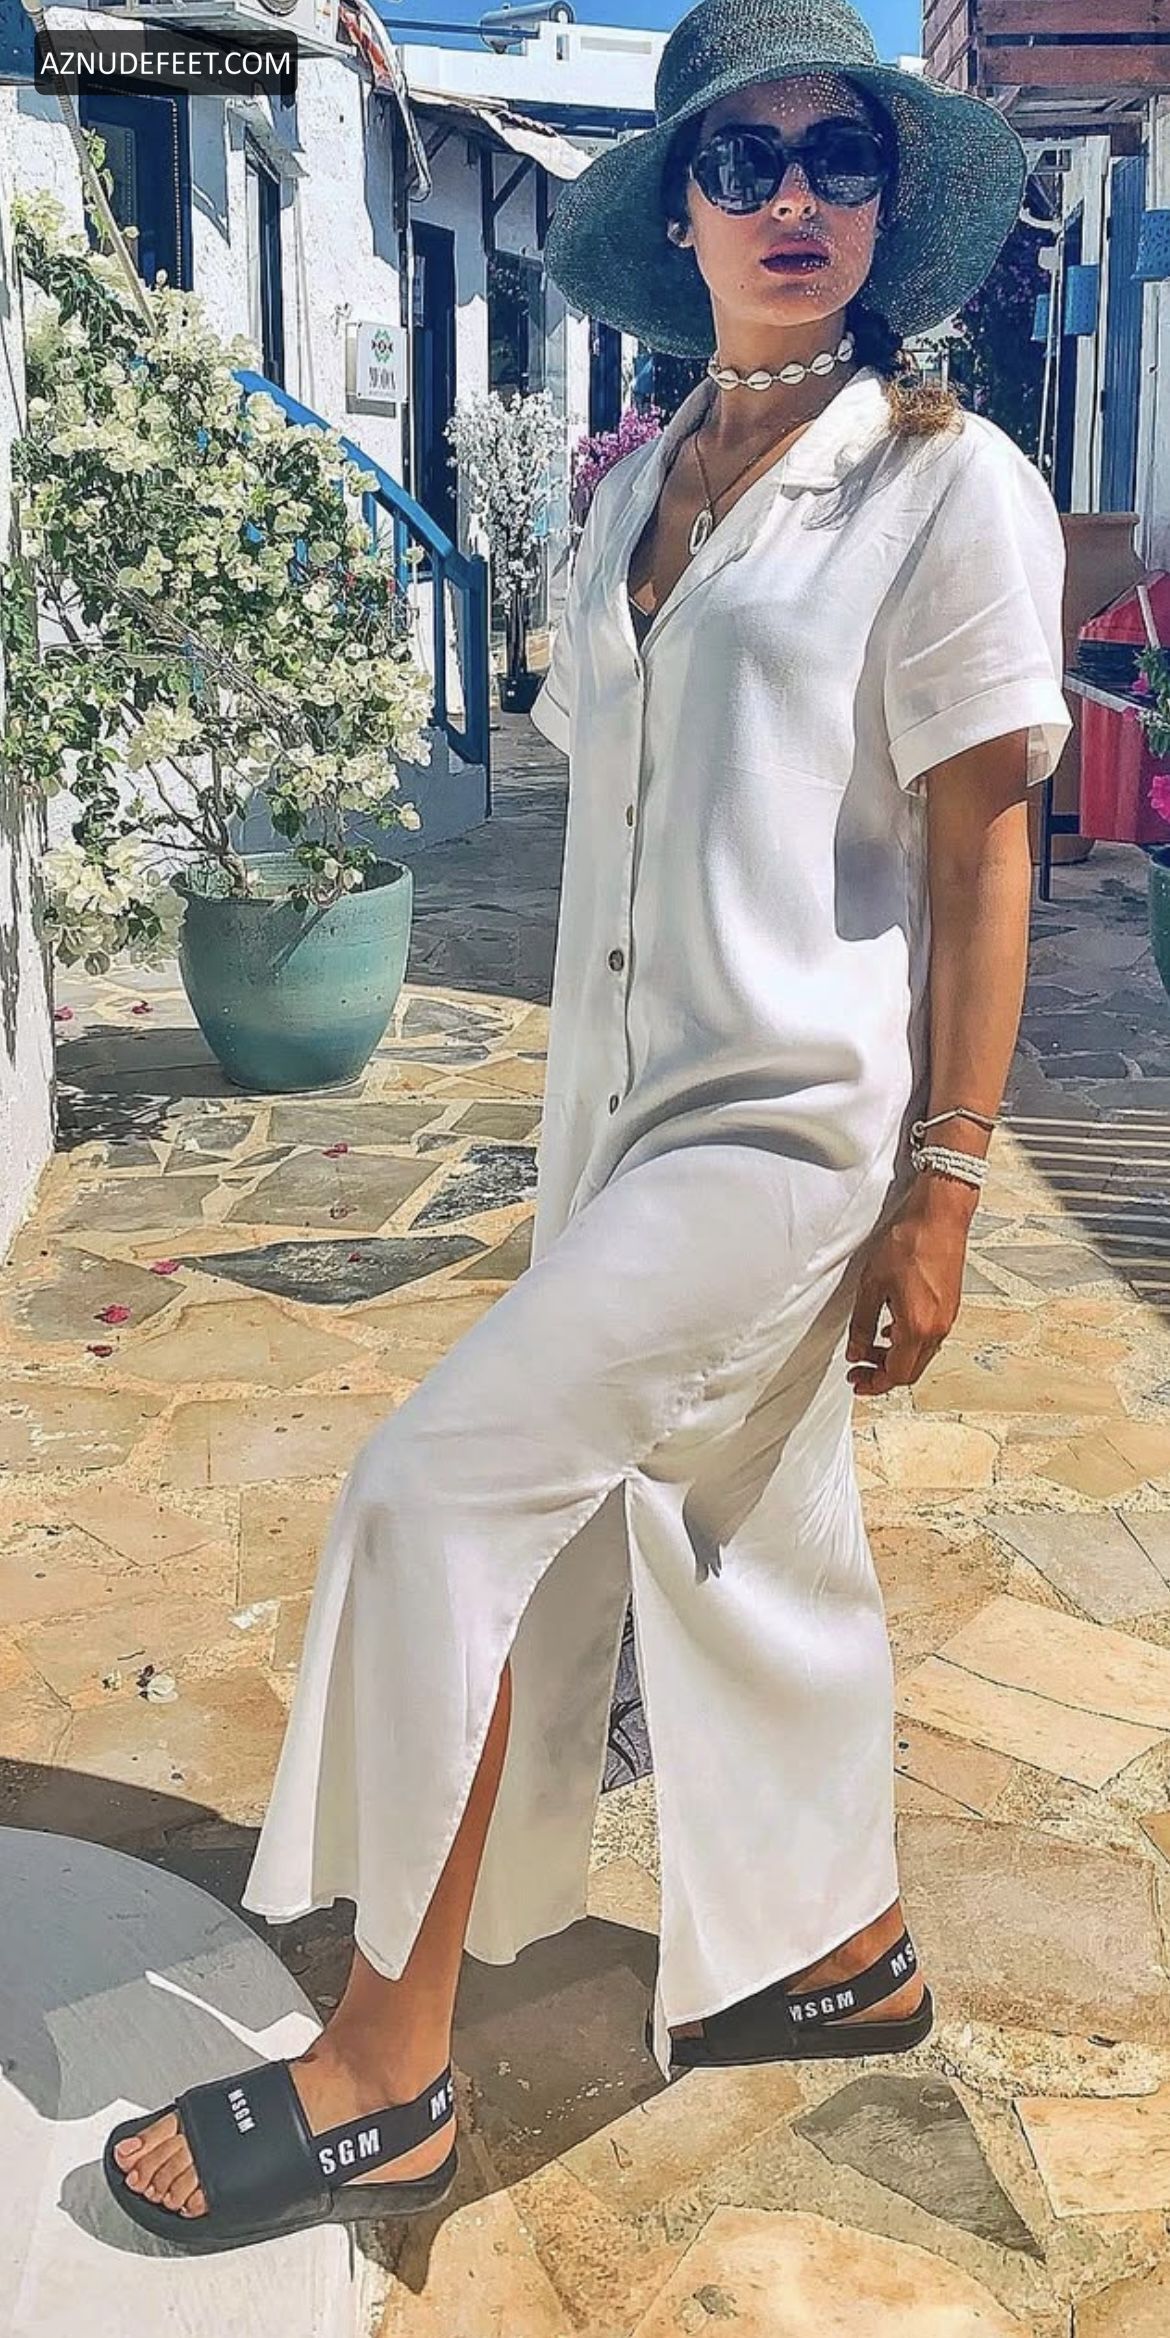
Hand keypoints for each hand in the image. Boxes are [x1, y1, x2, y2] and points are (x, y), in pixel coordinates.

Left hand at [846, 1178, 973, 1397]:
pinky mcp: (950, 1306)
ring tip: (869, 1348)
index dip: (874, 1383)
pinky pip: (929, 1337)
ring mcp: (947, 1318)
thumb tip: (856, 1352)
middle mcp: (937, 1328)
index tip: (857, 1381)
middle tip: (859, 1369)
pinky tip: (891, 1328)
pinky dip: (908, 1342)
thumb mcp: (871, 1285)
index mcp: (917, 1327)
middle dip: (883, 1374)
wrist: (940, 1216)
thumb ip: (861, 1324)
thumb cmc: (908, 1243)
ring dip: (895, 1357)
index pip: (897, 1374)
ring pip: (920, 1355)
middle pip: (911, 1370)